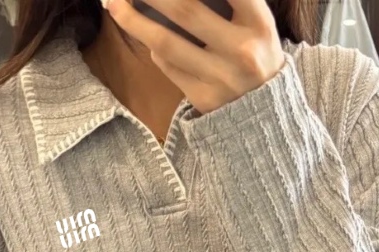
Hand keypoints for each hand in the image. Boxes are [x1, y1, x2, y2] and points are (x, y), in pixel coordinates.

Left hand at [104, 0, 284, 115]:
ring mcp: (221, 79)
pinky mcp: (204, 99)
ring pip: (166, 43)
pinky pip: (168, 66)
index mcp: (259, 24)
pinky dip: (153, 46)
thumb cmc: (253, 53)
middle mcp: (242, 52)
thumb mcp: (254, 22)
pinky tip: (144, 32)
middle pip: (184, 9)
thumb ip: (230, 1)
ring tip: (113, 2)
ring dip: (133, 20)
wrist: (265, 115)